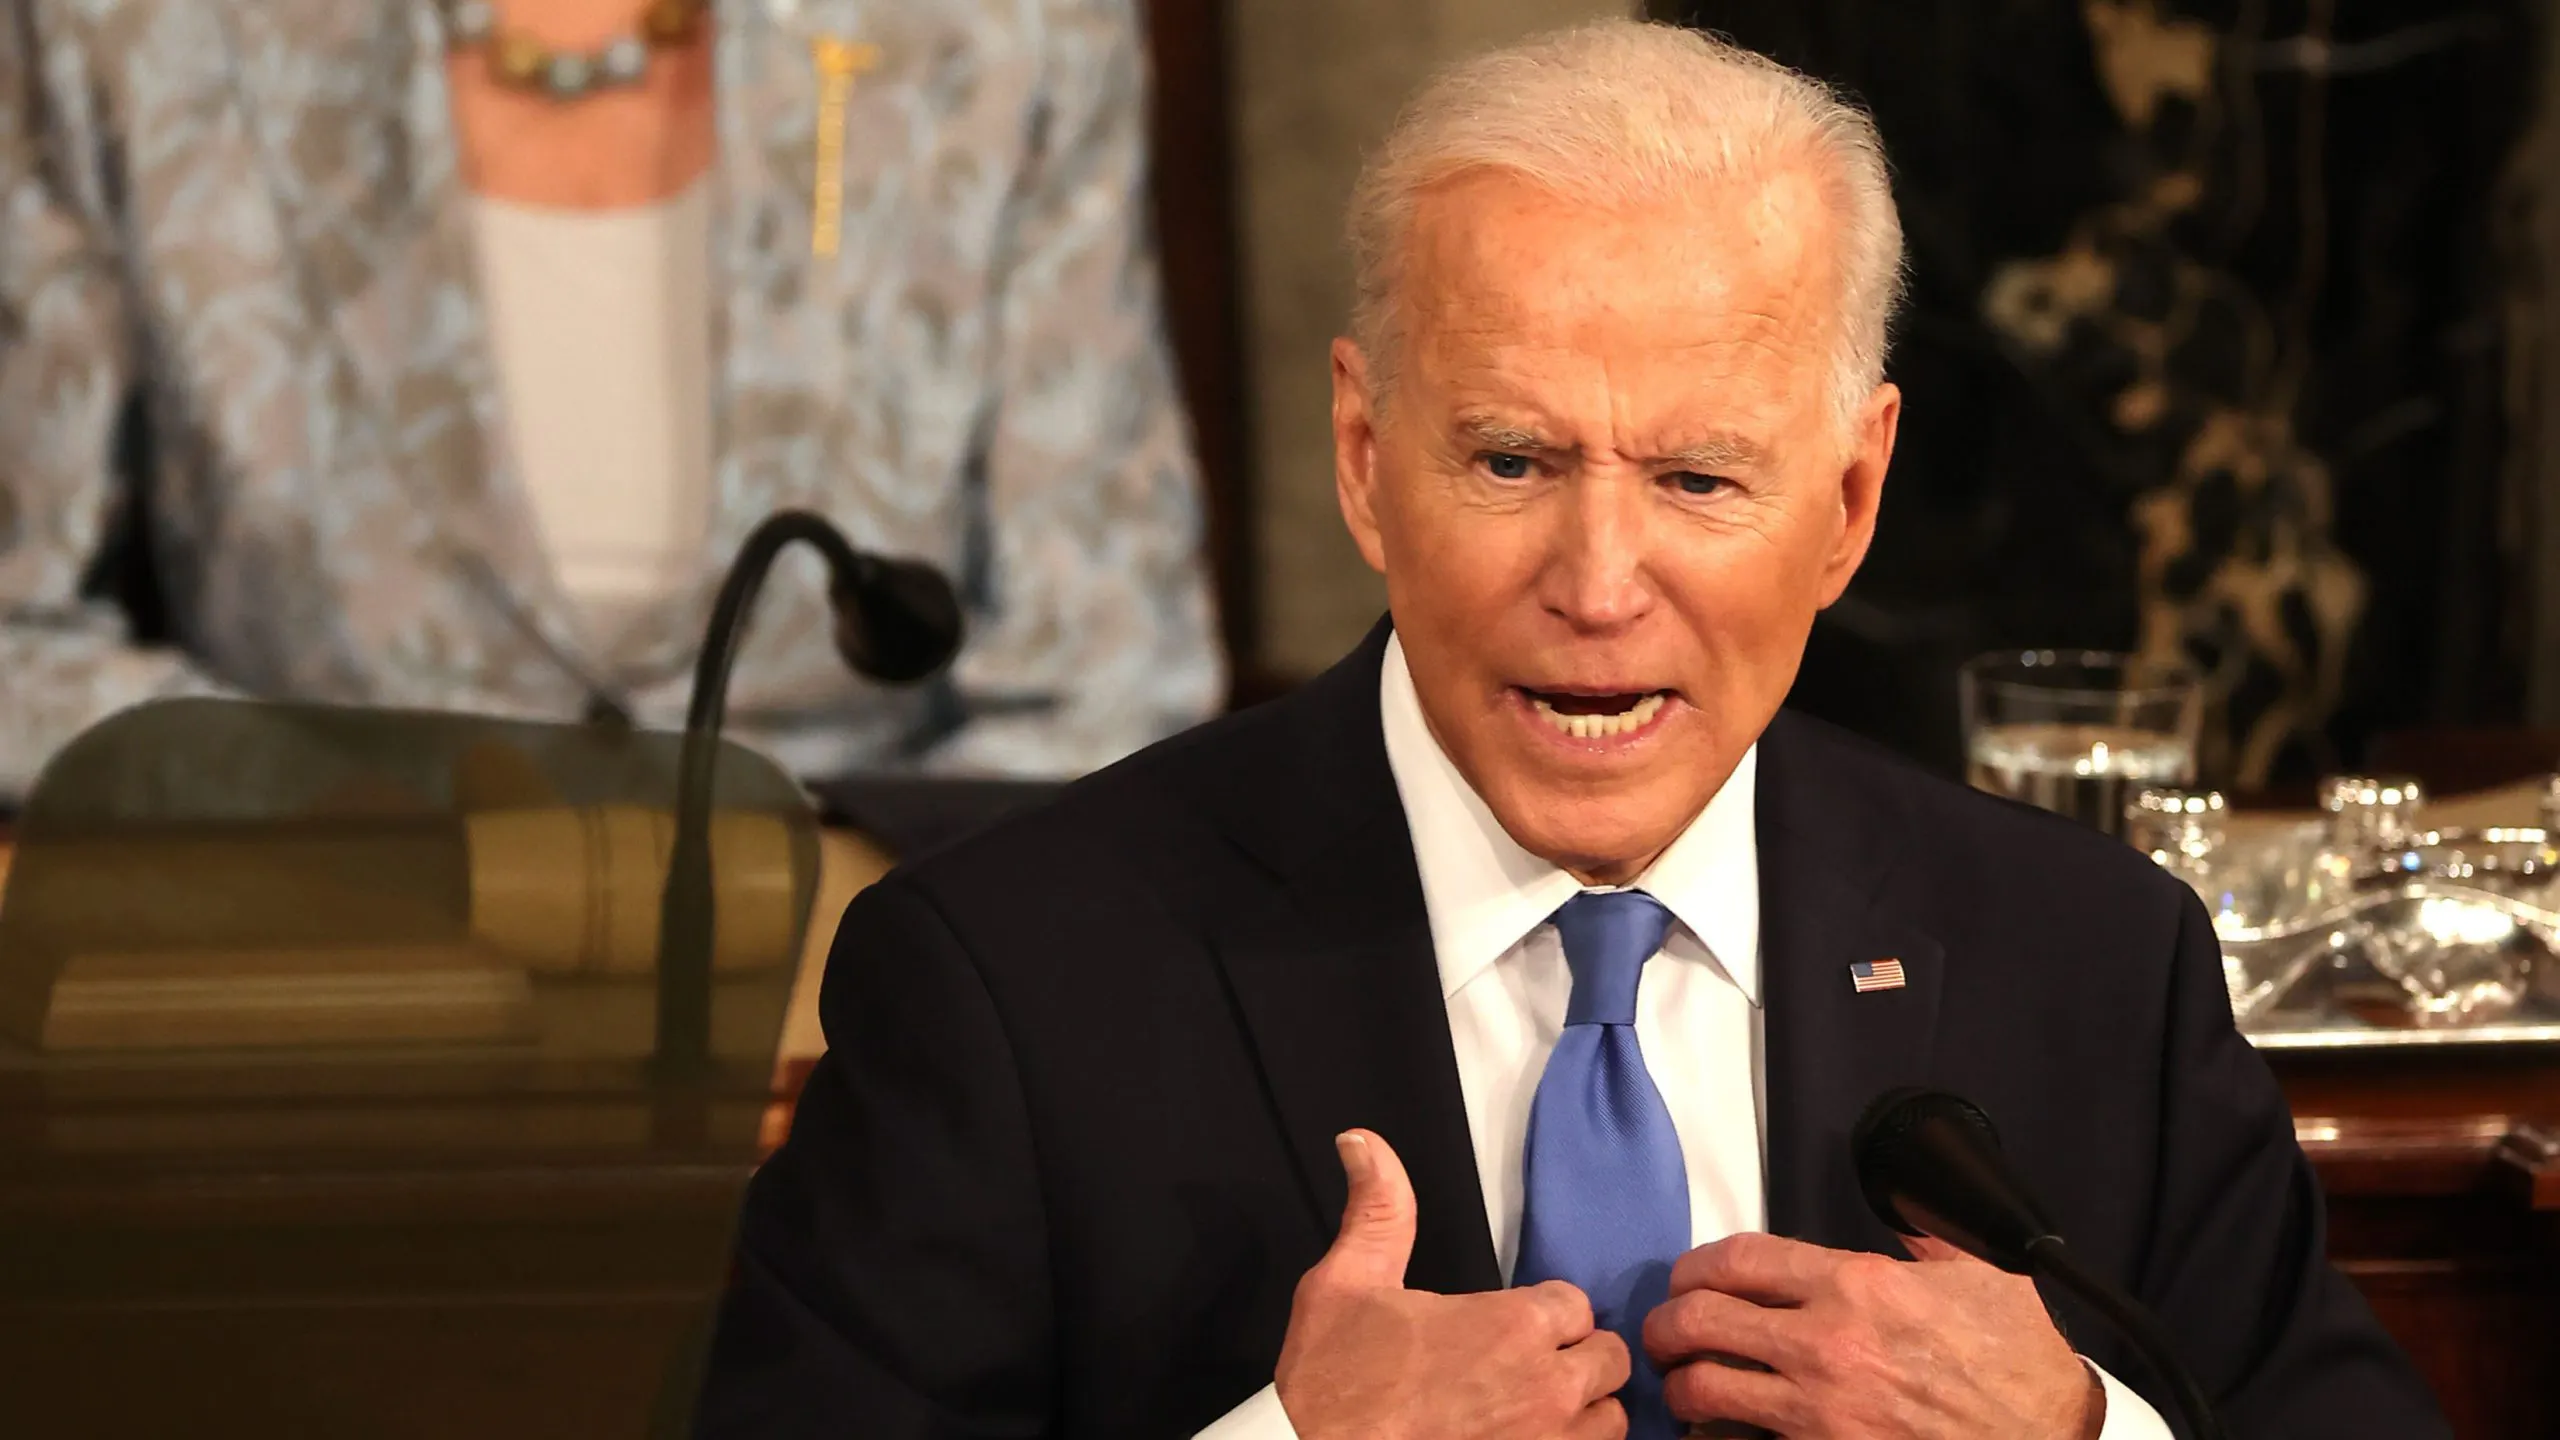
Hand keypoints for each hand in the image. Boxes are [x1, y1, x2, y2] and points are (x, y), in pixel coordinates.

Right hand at [1274, 1130, 1631, 1439]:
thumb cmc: (1334, 1381)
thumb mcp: (1345, 1282)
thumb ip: (1378, 1209)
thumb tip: (1361, 1140)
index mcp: (1512, 1325)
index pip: (1575, 1303)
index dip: (1545, 1312)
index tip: (1510, 1326)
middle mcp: (1547, 1386)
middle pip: (1609, 1358)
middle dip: (1575, 1356)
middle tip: (1526, 1367)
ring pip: (1609, 1418)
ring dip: (1582, 1410)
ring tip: (1537, 1410)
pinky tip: (1528, 1437)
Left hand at [1642, 1232, 2101, 1439]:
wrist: (2049, 1439)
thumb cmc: (2020, 1364)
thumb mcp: (1981, 1274)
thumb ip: (1923, 1240)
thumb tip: (1899, 1218)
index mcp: (1857, 1285)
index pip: (1736, 1260)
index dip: (1695, 1266)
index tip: (1689, 1276)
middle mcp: (1826, 1345)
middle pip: (1698, 1321)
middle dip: (1667, 1324)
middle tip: (1667, 1331)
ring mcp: (1819, 1413)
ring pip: (1701, 1390)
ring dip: (1681, 1384)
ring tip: (1684, 1381)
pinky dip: (1714, 1437)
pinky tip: (1719, 1430)